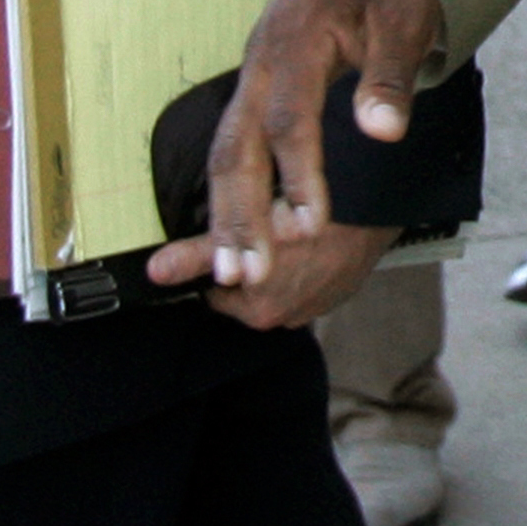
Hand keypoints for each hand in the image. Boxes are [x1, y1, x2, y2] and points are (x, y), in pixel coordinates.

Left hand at [147, 212, 398, 329]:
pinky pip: (312, 278)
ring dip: (281, 262)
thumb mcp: (244, 232)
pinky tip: (313, 236)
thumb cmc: (307, 215)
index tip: (230, 237)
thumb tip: (153, 273)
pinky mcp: (342, 290)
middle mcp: (287, 318)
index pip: (219, 290)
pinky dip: (309, 261)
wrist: (372, 207)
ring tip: (286, 227)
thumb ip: (197, 255)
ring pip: (281, 282)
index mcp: (258, 311)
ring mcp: (318, 306)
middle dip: (251, 262)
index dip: (221, 260)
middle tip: (259, 225)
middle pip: (248, 289)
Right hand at [163, 0, 442, 321]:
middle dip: (239, 215)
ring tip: (231, 274)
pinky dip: (230, 200)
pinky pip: (232, 154)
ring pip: (224, 156)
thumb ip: (389, 75)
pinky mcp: (253, 99)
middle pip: (236, 147)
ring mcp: (250, 84)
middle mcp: (259, 67)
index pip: (289, 118)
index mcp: (295, 42)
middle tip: (246, 275)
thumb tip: (385, 131)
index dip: (297, 174)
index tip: (310, 227)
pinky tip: (234, 244)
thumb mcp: (402, 19)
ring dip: (225, 217)